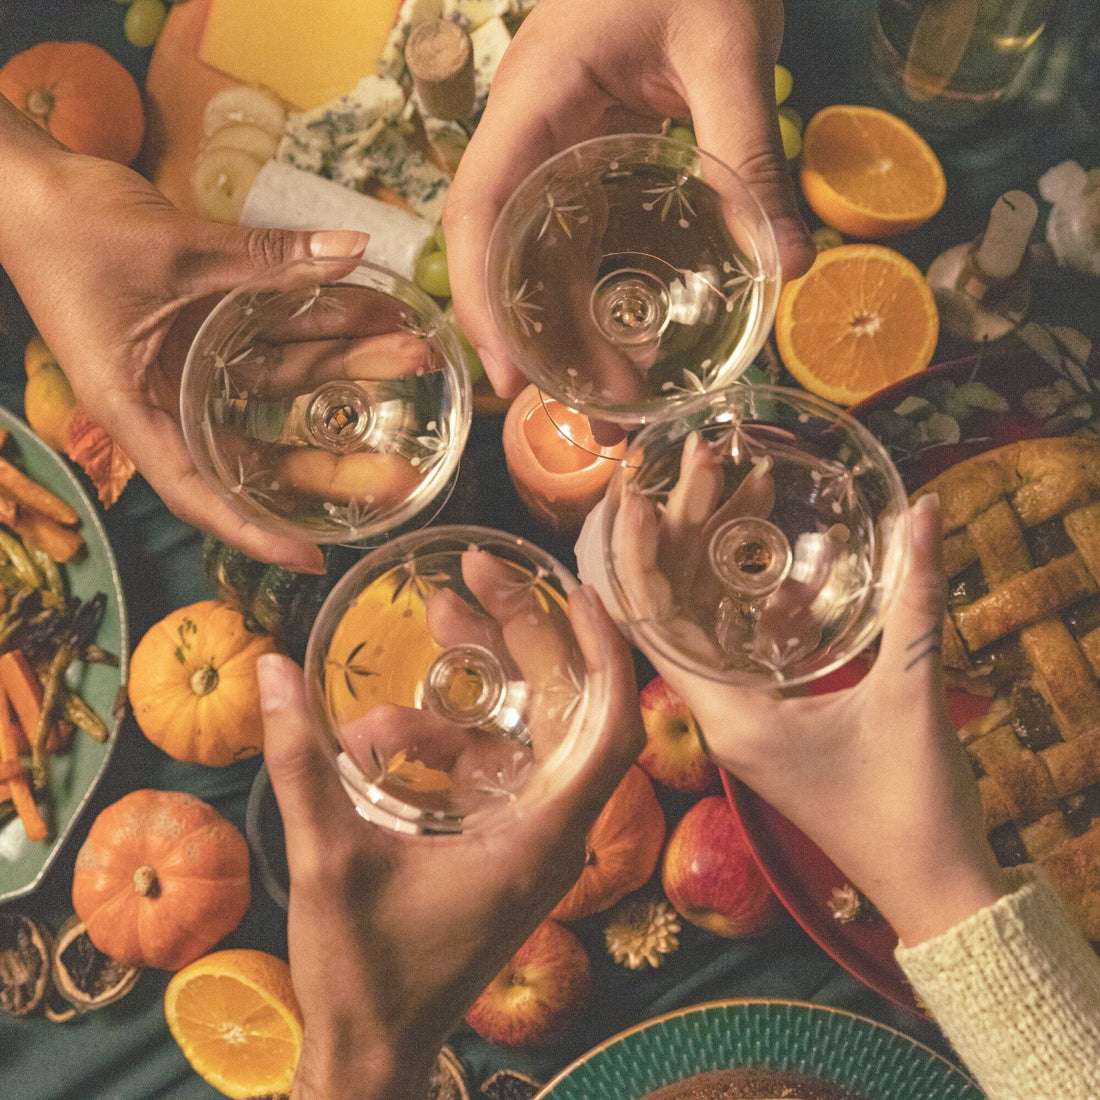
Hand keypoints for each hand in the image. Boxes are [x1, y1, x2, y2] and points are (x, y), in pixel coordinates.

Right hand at [0, 99, 368, 572]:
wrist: (34, 184)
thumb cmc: (74, 228)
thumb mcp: (176, 251)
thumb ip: (268, 257)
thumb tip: (354, 250)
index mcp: (137, 408)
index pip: (200, 491)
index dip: (255, 532)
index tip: (312, 559)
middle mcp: (170, 397)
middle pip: (260, 450)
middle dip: (334, 459)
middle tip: (403, 471)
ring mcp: (193, 363)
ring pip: (282, 384)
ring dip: (347, 367)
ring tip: (414, 355)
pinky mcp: (209, 327)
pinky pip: (274, 339)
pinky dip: (319, 327)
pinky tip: (373, 316)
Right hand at [258, 585, 642, 1099]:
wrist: (372, 1051)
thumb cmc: (363, 973)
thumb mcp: (327, 861)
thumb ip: (300, 763)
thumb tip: (271, 670)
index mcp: (539, 840)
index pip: (609, 732)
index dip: (605, 656)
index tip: (579, 592)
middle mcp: (551, 835)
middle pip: (566, 713)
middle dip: (525, 638)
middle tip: (470, 580)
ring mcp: (529, 840)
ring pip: (526, 735)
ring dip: (481, 683)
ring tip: (434, 623)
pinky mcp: (502, 846)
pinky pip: (494, 768)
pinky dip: (454, 736)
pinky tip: (388, 725)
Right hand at [444, 0, 814, 397]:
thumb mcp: (728, 48)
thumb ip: (751, 153)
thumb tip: (788, 264)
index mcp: (536, 101)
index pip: (478, 209)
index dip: (483, 298)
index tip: (513, 375)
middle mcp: (530, 135)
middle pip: (505, 255)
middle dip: (536, 344)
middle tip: (589, 418)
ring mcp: (556, 150)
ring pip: (539, 259)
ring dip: (568, 336)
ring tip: (615, 406)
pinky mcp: (591, 160)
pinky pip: (577, 242)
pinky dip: (594, 302)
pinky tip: (625, 348)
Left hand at [638, 493, 1008, 946]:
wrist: (932, 887)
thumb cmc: (910, 807)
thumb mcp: (911, 697)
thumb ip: (917, 603)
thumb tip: (927, 512)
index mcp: (728, 714)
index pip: (653, 626)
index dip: (638, 559)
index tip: (635, 497)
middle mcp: (720, 714)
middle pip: (677, 610)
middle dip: (686, 533)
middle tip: (703, 462)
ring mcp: (742, 718)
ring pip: (710, 623)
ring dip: (720, 560)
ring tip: (740, 486)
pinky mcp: (770, 721)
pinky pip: (745, 647)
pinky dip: (758, 602)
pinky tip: (785, 562)